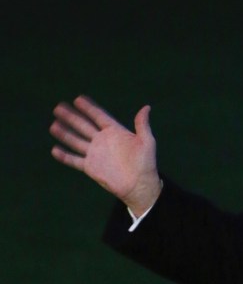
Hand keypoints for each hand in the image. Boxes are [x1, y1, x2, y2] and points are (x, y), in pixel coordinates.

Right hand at [50, 95, 162, 214]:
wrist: (139, 185)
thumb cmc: (146, 163)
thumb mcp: (147, 142)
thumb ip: (142, 125)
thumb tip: (146, 107)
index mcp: (115, 132)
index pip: (99, 116)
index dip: (89, 108)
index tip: (78, 98)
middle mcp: (103, 141)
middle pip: (84, 126)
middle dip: (71, 117)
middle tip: (59, 107)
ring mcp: (95, 153)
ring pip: (76, 141)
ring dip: (65, 133)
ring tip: (54, 125)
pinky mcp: (90, 167)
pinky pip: (74, 160)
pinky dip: (64, 156)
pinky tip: (54, 150)